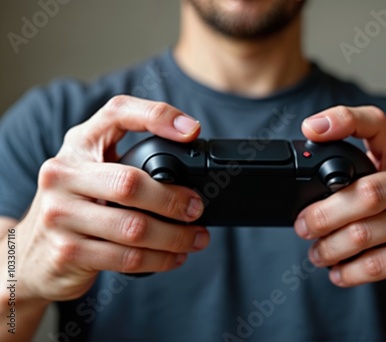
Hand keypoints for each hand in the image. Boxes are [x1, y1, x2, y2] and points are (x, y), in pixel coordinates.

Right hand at [13, 95, 209, 301]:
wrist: (30, 255)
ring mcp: (61, 214)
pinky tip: (175, 257)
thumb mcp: (93, 171)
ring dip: (175, 236)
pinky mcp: (68, 251)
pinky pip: (127, 258)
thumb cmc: (76, 205)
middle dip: (173, 199)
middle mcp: (63, 174)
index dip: (158, 116)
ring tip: (196, 238)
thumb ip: (129, 162)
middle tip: (196, 208)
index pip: (118, 113)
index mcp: (79, 144)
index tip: (193, 130)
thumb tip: (189, 172)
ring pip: (134, 227)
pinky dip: (160, 259)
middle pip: (131, 183)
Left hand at [296, 106, 385, 307]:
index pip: (375, 125)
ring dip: (330, 247)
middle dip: (323, 214)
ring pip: (363, 232)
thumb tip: (302, 201)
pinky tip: (338, 272)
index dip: (343, 120)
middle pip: (364, 192)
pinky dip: (347, 271)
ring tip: (318, 254)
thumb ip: (353, 188)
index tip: (310, 128)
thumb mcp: (383, 197)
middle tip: (303, 227)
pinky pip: (374, 264)